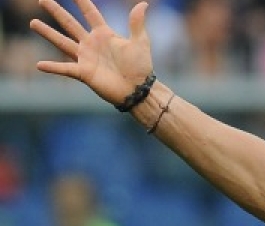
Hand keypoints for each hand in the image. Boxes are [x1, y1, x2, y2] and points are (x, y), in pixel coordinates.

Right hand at [30, 0, 153, 106]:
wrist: (138, 90)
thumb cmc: (141, 67)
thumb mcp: (140, 42)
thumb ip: (137, 23)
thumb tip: (143, 4)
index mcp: (104, 34)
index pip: (90, 13)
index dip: (81, 1)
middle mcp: (91, 43)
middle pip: (70, 23)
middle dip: (56, 11)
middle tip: (42, 0)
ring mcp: (85, 58)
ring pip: (62, 42)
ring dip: (47, 33)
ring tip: (33, 23)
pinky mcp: (83, 73)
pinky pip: (65, 69)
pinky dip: (53, 67)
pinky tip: (39, 65)